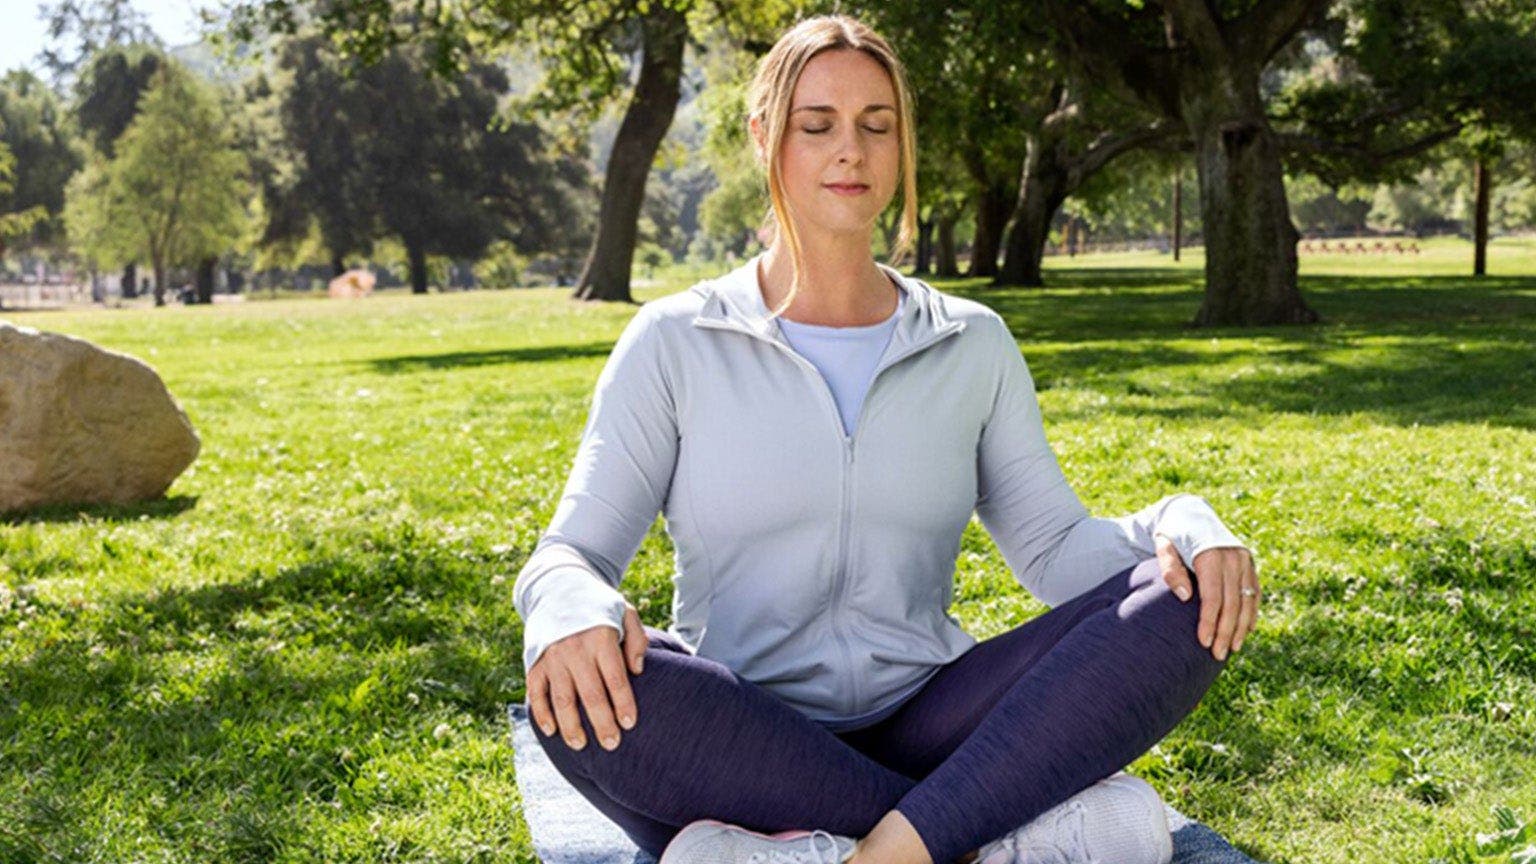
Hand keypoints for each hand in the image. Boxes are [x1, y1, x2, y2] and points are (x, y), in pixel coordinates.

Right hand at [527, 600, 647, 751]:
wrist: (558, 587)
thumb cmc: (598, 606)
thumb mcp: (624, 611)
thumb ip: (636, 639)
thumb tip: (637, 670)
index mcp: (600, 638)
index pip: (615, 678)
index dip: (623, 703)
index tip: (629, 724)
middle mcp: (575, 650)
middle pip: (591, 695)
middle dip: (602, 723)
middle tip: (611, 744)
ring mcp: (552, 658)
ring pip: (562, 700)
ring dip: (571, 726)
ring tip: (581, 745)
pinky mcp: (535, 662)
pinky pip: (537, 693)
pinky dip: (542, 714)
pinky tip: (552, 730)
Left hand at [1155, 537, 1258, 660]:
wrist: (1189, 512)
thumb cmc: (1172, 534)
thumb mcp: (1163, 546)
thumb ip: (1170, 569)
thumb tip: (1185, 597)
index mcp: (1211, 554)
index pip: (1213, 596)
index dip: (1209, 621)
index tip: (1204, 642)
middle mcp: (1233, 556)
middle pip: (1232, 602)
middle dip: (1226, 631)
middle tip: (1217, 654)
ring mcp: (1244, 559)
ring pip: (1247, 600)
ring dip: (1241, 626)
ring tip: (1233, 648)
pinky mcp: (1249, 562)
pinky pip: (1254, 591)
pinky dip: (1252, 611)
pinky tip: (1247, 630)